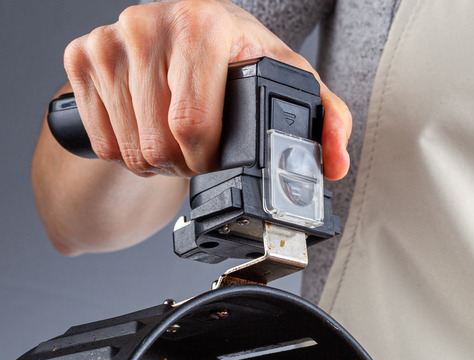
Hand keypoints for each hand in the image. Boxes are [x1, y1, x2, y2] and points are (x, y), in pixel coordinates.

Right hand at [63, 0, 350, 179]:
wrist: (187, 27)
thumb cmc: (238, 54)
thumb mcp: (288, 79)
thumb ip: (327, 118)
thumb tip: (335, 163)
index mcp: (202, 25)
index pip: (192, 124)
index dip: (208, 158)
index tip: (218, 156)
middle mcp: (150, 25)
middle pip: (159, 143)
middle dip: (185, 164)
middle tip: (200, 151)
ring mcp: (110, 40)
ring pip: (128, 149)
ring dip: (157, 162)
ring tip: (178, 141)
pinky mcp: (82, 57)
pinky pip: (100, 141)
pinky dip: (126, 151)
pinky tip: (148, 129)